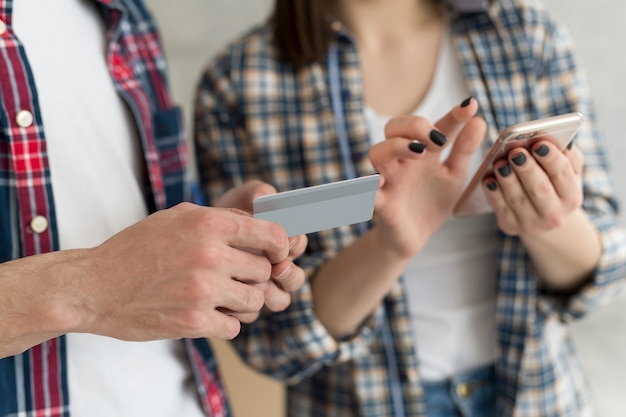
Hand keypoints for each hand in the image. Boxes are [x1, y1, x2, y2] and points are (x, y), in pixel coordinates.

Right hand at [78, 202, 290, 339]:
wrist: (94, 287)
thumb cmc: (135, 249)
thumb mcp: (176, 218)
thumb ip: (217, 218)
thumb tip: (255, 223)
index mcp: (209, 224)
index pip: (271, 235)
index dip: (280, 247)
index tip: (276, 255)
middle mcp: (211, 254)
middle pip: (264, 271)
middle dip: (253, 277)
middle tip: (234, 280)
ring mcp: (203, 289)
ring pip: (255, 301)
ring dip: (243, 303)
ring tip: (222, 298)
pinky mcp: (194, 321)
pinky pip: (234, 327)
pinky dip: (225, 324)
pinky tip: (207, 315)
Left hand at [216, 180, 307, 321]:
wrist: (190, 238)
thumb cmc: (223, 215)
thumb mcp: (240, 197)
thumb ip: (257, 193)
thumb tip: (264, 198)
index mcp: (280, 242)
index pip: (297, 244)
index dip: (294, 244)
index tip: (285, 241)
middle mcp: (275, 267)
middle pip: (295, 278)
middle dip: (290, 273)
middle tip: (279, 268)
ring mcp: (259, 288)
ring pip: (279, 299)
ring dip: (273, 293)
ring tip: (258, 285)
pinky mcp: (240, 304)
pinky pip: (251, 312)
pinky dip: (244, 306)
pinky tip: (230, 296)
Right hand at [368, 99, 485, 257]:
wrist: (415, 237)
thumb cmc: (431, 201)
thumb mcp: (454, 176)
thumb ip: (464, 150)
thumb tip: (479, 120)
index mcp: (423, 153)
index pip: (435, 127)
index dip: (453, 115)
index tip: (470, 106)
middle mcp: (402, 161)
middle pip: (393, 127)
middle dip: (414, 125)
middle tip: (438, 138)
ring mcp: (388, 180)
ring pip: (377, 152)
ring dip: (396, 146)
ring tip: (418, 152)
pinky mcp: (380, 203)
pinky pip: (365, 191)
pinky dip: (368, 184)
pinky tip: (380, 181)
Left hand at [482, 141, 584, 235]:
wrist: (541, 218)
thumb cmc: (553, 185)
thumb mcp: (568, 172)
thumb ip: (567, 156)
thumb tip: (554, 140)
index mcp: (571, 197)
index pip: (563, 175)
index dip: (551, 159)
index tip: (539, 143)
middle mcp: (554, 214)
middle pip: (540, 189)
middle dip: (527, 169)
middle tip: (516, 152)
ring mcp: (531, 223)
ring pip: (518, 199)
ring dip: (507, 179)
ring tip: (499, 163)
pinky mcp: (510, 226)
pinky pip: (500, 208)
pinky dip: (493, 193)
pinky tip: (488, 179)